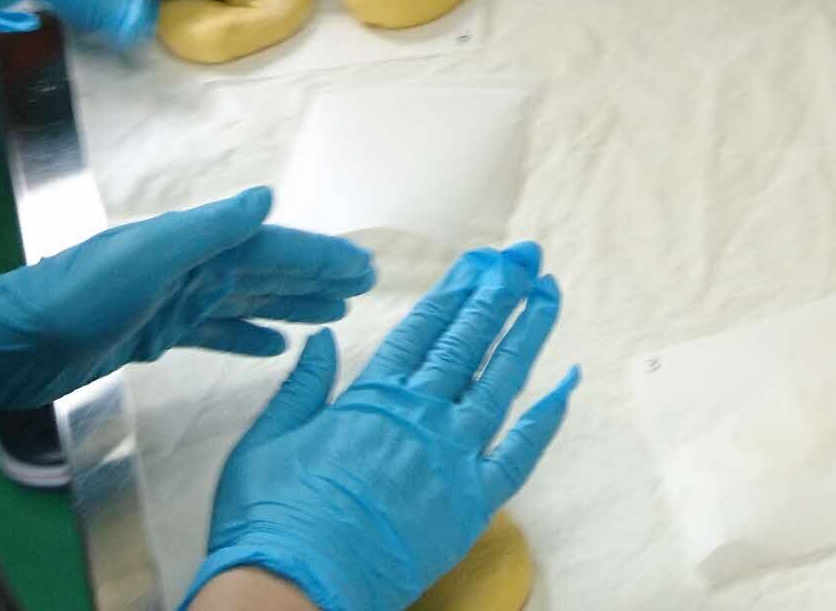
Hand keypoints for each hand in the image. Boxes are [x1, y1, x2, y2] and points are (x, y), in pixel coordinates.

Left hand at [0, 187, 373, 431]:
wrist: (15, 341)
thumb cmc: (79, 296)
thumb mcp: (147, 257)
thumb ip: (208, 229)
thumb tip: (268, 198)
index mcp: (192, 245)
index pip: (271, 248)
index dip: (317, 256)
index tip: (362, 265)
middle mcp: (188, 268)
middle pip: (265, 271)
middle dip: (313, 277)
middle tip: (363, 285)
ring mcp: (172, 303)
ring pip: (247, 301)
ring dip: (289, 305)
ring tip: (333, 314)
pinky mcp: (155, 336)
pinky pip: (216, 333)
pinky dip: (247, 336)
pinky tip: (273, 347)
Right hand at [195, 245, 578, 610]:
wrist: (296, 587)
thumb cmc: (271, 521)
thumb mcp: (267, 441)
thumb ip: (303, 387)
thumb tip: (324, 340)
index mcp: (371, 398)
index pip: (424, 329)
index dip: (456, 291)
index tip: (479, 262)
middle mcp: (420, 417)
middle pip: (469, 341)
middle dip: (500, 294)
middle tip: (526, 257)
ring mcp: (452, 458)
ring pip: (501, 381)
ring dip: (528, 333)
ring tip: (549, 293)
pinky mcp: (473, 503)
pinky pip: (521, 452)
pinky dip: (548, 416)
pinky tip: (568, 384)